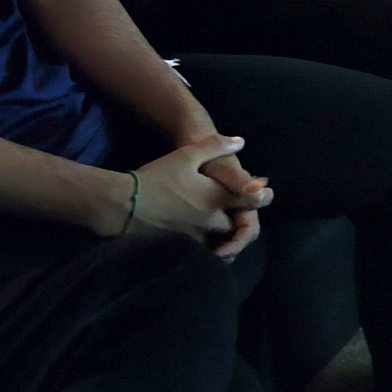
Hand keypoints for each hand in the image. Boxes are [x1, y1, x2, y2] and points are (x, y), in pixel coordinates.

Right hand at [126, 135, 268, 259]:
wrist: (127, 204)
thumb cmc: (159, 176)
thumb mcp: (188, 154)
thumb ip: (216, 146)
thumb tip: (241, 142)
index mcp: (217, 197)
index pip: (251, 201)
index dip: (261, 197)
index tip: (264, 193)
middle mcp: (211, 219)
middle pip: (237, 225)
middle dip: (241, 221)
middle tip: (242, 213)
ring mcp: (197, 234)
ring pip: (221, 240)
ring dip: (226, 236)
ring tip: (225, 229)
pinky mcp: (182, 243)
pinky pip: (204, 249)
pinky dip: (209, 246)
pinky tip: (204, 238)